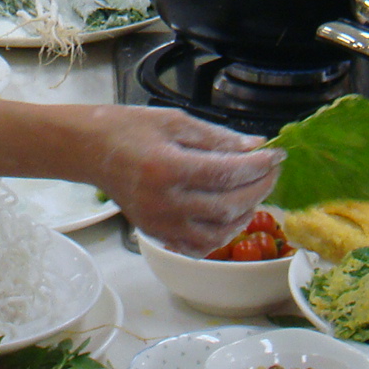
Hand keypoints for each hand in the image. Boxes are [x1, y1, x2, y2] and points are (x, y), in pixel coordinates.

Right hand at [86, 107, 280, 254]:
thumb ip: (218, 138)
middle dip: (258, 188)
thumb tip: (257, 148)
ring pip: (217, 234)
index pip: (227, 173)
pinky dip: (220, 236)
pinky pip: (197, 246)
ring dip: (244, 215)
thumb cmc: (130, 129)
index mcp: (168, 168)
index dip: (258, 166)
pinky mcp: (156, 234)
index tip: (277, 155)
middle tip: (271, 172)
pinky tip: (230, 217)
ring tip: (254, 193)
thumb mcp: (176, 122)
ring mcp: (160, 224)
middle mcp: (164, 202)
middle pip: (228, 206)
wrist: (91, 150)